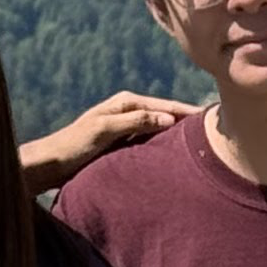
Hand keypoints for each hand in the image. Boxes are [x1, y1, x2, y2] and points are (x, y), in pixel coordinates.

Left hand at [19, 89, 195, 191]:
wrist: (50, 164)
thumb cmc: (73, 146)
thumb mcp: (104, 130)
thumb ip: (136, 121)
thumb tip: (170, 119)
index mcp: (125, 102)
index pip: (166, 106)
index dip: (189, 111)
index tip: (212, 116)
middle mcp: (128, 110)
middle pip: (166, 115)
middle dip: (189, 120)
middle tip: (216, 129)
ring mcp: (127, 127)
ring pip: (161, 128)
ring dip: (178, 134)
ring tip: (203, 142)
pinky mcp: (124, 142)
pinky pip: (151, 140)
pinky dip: (165, 144)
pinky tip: (178, 154)